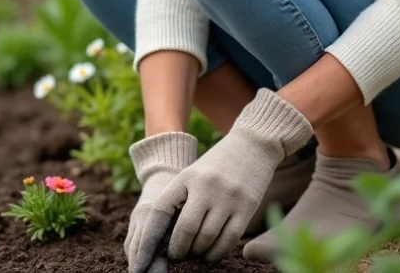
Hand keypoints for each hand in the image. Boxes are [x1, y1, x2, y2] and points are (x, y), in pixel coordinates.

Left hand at [132, 88, 313, 266]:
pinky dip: (217, 253)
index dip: (150, 236)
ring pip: (207, 238)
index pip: (161, 211)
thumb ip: (181, 199)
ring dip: (198, 252)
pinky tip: (211, 255)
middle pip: (185, 230)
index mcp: (187, 176)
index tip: (145, 254)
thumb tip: (167, 238)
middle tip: (177, 255)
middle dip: (178, 249)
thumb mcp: (194, 173)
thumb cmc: (218, 164)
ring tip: (195, 254)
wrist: (253, 144)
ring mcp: (228, 197)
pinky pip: (229, 239)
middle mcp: (206, 186)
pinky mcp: (247, 207)